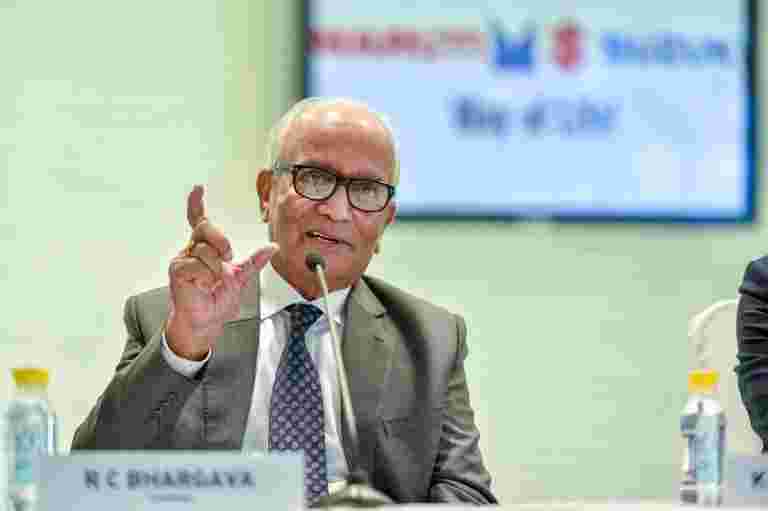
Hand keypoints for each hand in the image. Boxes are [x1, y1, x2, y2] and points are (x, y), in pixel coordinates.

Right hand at [166, 185, 277, 359]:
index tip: (198, 188)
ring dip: (216, 269)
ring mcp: (183, 260)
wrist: (207, 321)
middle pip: (206, 228)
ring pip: (205, 250)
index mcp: (205, 248)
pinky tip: (205, 287)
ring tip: (213, 282)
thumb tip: (271, 248)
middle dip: (222, 242)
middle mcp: (192, 250)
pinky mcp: (177, 271)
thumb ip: (254, 261)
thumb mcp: (242, 277)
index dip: (196, 204)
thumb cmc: (218, 300)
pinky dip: (207, 278)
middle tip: (228, 258)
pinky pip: (197, 266)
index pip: (198, 221)